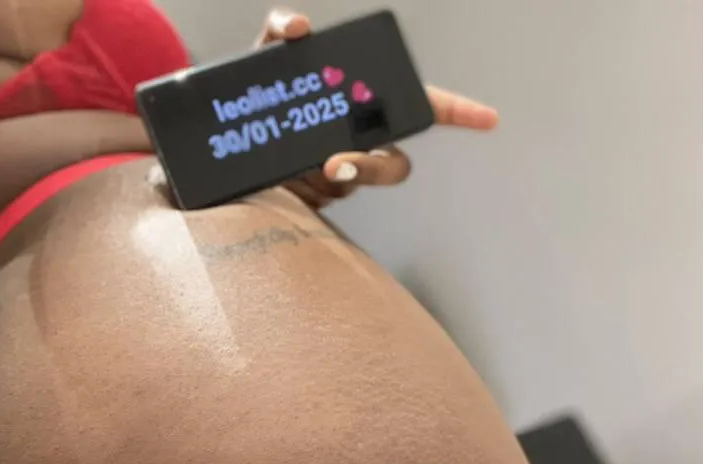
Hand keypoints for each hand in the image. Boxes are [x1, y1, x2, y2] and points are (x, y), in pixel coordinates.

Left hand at [257, 8, 499, 208]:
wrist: (215, 146)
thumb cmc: (250, 99)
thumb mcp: (261, 60)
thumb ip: (279, 32)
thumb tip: (301, 26)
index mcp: (359, 105)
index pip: (417, 109)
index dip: (457, 111)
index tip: (488, 119)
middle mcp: (356, 141)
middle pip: (393, 162)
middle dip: (375, 163)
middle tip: (339, 161)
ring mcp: (336, 172)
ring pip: (354, 183)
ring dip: (339, 176)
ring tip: (310, 168)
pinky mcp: (311, 198)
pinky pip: (320, 198)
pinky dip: (304, 187)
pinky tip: (282, 176)